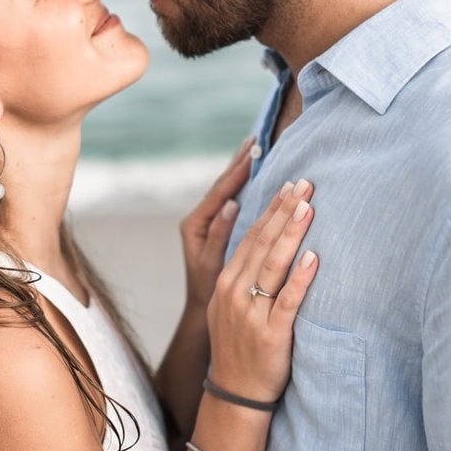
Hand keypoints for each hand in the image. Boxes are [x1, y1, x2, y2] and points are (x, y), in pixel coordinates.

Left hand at [178, 136, 255, 308]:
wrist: (201, 310)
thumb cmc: (208, 291)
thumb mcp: (212, 264)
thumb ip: (219, 234)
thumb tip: (230, 204)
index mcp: (195, 225)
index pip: (220, 193)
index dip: (237, 173)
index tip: (253, 153)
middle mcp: (199, 220)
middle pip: (222, 185)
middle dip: (239, 164)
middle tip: (255, 140)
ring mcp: (207, 223)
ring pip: (226, 190)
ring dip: (240, 170)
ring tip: (254, 148)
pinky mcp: (216, 227)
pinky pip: (230, 199)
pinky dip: (241, 184)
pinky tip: (253, 175)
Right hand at [206, 178, 319, 402]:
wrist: (234, 393)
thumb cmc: (241, 346)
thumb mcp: (233, 306)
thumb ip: (248, 276)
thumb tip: (272, 243)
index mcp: (226, 282)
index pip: (251, 236)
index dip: (272, 209)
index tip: (290, 184)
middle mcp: (235, 293)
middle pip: (262, 243)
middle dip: (284, 210)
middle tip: (304, 182)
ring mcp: (251, 313)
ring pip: (273, 265)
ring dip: (291, 233)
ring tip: (308, 207)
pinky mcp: (270, 334)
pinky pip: (288, 301)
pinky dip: (300, 278)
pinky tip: (312, 257)